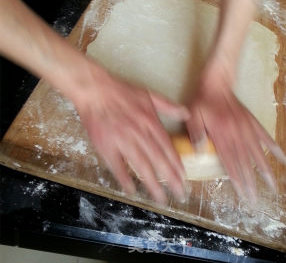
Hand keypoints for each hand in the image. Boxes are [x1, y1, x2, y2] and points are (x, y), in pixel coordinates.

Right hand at [73, 62, 188, 203]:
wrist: (95, 90)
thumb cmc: (121, 91)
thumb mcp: (149, 94)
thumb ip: (168, 106)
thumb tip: (186, 113)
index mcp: (151, 122)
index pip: (168, 148)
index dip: (177, 164)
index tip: (184, 178)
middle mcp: (140, 133)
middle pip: (158, 160)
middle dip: (171, 179)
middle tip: (180, 194)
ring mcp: (123, 141)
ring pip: (141, 166)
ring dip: (152, 184)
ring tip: (161, 198)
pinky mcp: (106, 146)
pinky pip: (117, 166)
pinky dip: (124, 178)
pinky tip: (132, 190)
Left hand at [187, 71, 285, 199]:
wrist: (217, 82)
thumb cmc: (202, 99)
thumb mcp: (192, 114)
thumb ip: (196, 133)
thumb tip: (200, 152)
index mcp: (221, 134)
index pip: (230, 161)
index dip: (237, 179)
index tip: (243, 194)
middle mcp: (236, 133)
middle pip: (245, 162)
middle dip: (251, 182)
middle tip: (256, 199)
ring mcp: (246, 127)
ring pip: (258, 153)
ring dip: (265, 170)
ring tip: (273, 185)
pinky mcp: (252, 121)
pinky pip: (265, 136)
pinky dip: (274, 148)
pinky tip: (282, 158)